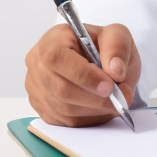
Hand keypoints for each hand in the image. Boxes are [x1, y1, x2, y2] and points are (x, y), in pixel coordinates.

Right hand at [24, 22, 140, 126]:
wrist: (104, 62)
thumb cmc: (106, 46)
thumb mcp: (118, 35)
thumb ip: (118, 47)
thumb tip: (115, 71)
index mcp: (54, 38)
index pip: (58, 59)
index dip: (83, 76)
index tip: (109, 86)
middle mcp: (38, 62)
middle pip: (60, 88)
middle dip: (94, 98)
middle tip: (120, 98)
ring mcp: (37, 87)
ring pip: (63, 108)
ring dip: (94, 110)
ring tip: (116, 103)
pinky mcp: (42, 107)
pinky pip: (63, 120)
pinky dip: (87, 118)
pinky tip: (102, 108)